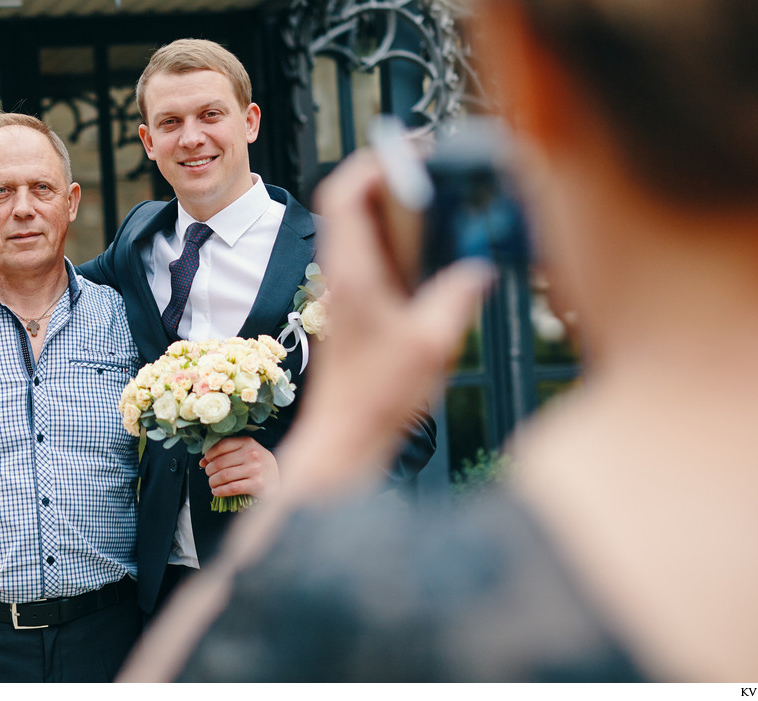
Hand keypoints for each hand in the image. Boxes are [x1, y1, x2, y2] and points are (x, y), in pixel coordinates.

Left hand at [201, 437, 278, 499]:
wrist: (280, 477)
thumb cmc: (258, 464)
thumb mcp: (246, 451)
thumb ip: (226, 453)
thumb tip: (202, 461)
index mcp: (248, 442)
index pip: (221, 446)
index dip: (209, 455)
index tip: (205, 461)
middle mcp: (252, 454)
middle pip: (220, 462)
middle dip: (209, 471)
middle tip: (209, 475)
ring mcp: (255, 470)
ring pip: (223, 476)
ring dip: (212, 482)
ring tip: (212, 484)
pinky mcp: (257, 485)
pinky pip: (231, 488)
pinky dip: (220, 491)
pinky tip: (217, 492)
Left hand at [277, 150, 494, 498]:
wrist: (345, 438)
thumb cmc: (377, 398)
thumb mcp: (431, 345)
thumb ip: (457, 298)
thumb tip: (481, 269)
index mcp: (352, 274)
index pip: (344, 194)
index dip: (374, 163)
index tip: (412, 152)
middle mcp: (342, 276)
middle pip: (351, 203)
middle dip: (389, 177)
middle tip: (432, 172)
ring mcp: (346, 292)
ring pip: (361, 229)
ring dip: (394, 209)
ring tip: (438, 206)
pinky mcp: (356, 309)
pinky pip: (372, 257)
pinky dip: (399, 242)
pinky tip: (433, 257)